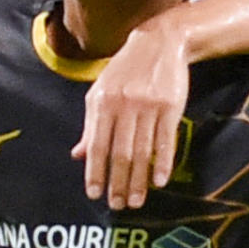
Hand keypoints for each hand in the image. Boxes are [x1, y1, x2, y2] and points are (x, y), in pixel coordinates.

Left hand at [73, 19, 188, 209]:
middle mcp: (123, 105)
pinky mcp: (170, 106)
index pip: (97, 145)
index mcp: (102, 102)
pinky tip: (159, 181)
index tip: (94, 194)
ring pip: (142, 150)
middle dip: (117, 182)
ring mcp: (148, 106)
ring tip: (136, 201)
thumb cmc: (126, 70)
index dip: (95, 171)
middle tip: (117, 205)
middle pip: (119, 152)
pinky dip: (162, 162)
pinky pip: (165, 139)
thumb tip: (78, 155)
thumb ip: (90, 125)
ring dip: (139, 180)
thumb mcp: (101, 91)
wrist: (160, 42)